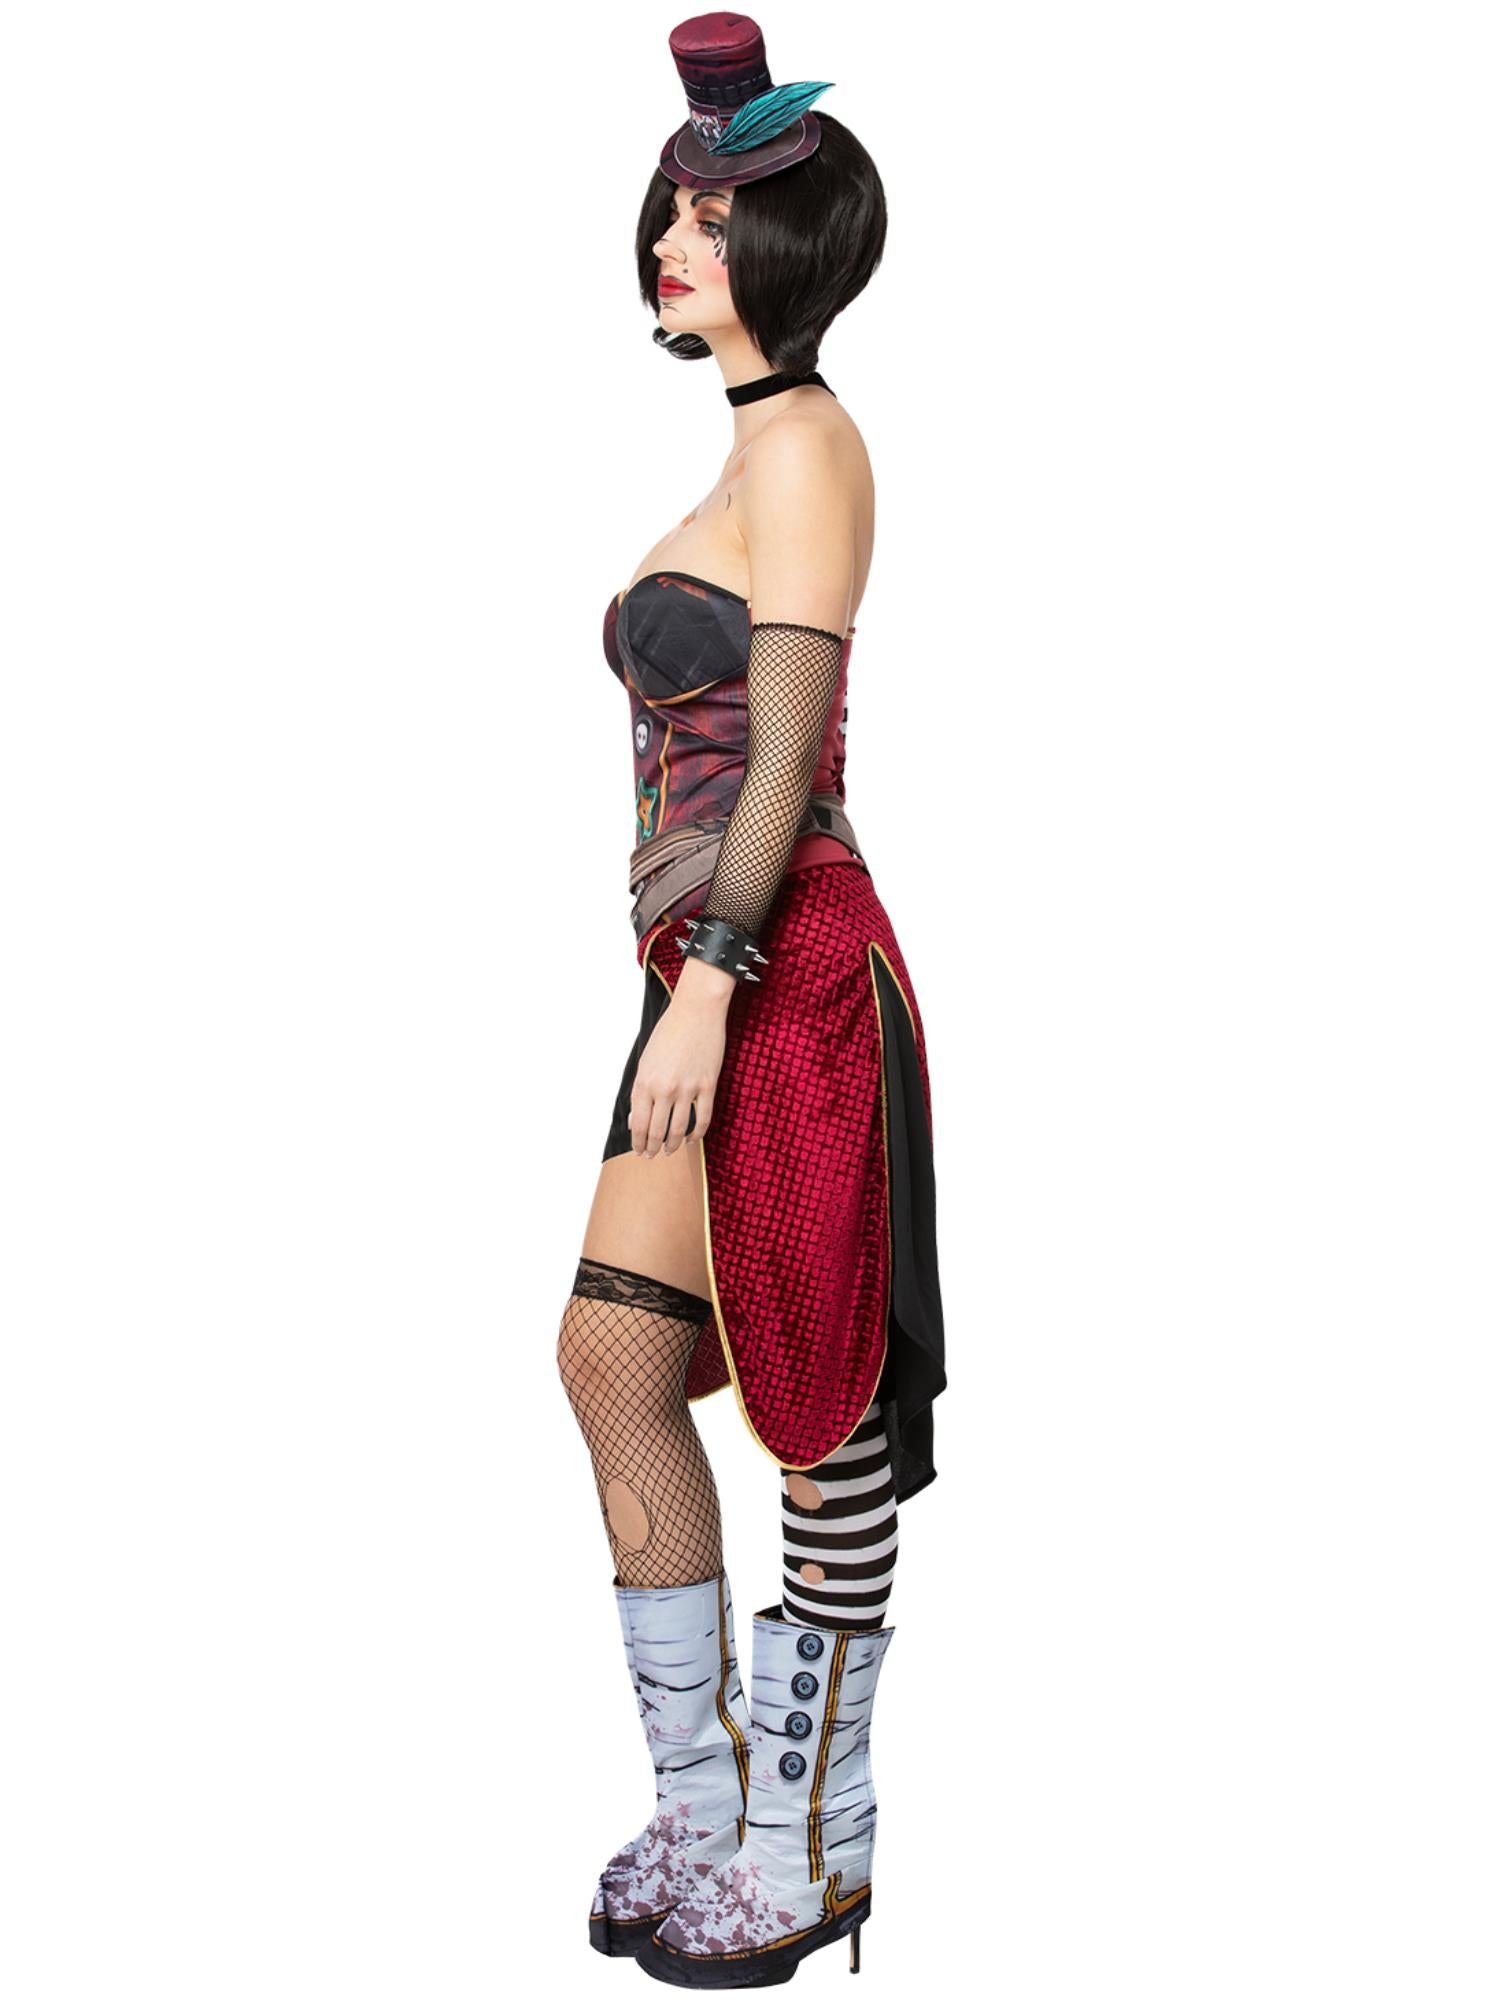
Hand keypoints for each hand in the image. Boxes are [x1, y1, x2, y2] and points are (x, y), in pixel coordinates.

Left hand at [630, 974, 730, 1157]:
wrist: (696, 1011)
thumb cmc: (669, 1033)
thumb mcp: (646, 1061)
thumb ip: (640, 1091)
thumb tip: (636, 1120)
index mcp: (645, 1081)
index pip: (639, 1124)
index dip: (638, 1142)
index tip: (639, 1150)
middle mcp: (664, 1088)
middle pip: (657, 1131)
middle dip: (652, 1148)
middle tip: (652, 1156)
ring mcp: (688, 1088)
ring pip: (679, 1130)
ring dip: (673, 1146)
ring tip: (670, 1151)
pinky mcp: (708, 1086)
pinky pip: (703, 1119)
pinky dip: (697, 1134)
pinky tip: (692, 1139)